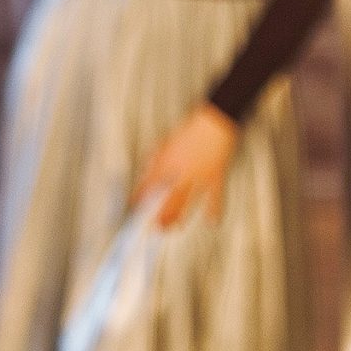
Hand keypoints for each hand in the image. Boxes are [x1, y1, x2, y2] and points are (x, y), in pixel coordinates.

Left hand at [134, 103, 239, 227]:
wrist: (214, 123)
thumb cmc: (191, 130)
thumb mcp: (167, 142)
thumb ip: (156, 158)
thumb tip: (147, 171)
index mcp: (167, 161)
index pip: (150, 182)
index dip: (141, 195)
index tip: (135, 205)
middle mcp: (181, 171)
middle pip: (167, 197)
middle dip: (159, 214)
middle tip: (154, 227)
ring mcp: (199, 176)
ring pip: (186, 201)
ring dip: (179, 215)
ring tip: (173, 227)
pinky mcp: (215, 177)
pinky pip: (215, 196)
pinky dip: (215, 209)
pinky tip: (212, 221)